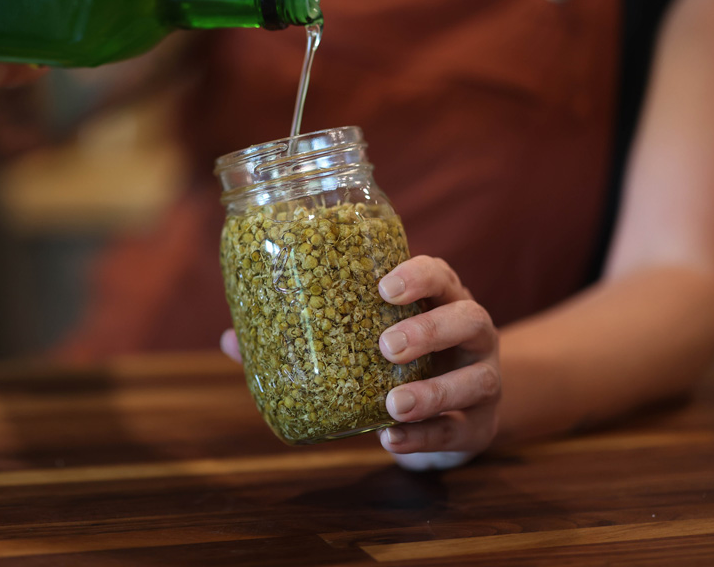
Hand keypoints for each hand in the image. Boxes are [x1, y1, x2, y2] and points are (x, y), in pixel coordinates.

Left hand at [217, 254, 499, 470]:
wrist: (451, 409)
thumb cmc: (393, 361)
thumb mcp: (359, 341)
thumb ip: (301, 337)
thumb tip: (230, 339)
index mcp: (439, 299)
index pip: (440, 273)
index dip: (418, 275)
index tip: (383, 287)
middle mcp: (470, 332)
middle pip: (468, 317)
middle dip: (427, 329)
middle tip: (385, 345)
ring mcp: (482, 378)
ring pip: (476, 377)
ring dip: (433, 391)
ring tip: (392, 403)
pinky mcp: (481, 424)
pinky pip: (459, 430)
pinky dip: (426, 436)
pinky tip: (392, 441)